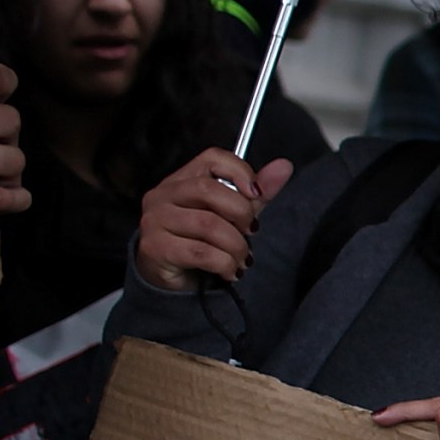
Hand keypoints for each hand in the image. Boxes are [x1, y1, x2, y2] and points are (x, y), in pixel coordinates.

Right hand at [135, 147, 295, 290]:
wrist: (176, 281)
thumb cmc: (204, 242)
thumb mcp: (235, 215)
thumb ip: (258, 192)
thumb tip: (284, 166)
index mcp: (183, 179)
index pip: (213, 158)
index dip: (241, 172)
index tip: (257, 195)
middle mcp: (163, 195)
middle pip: (209, 190)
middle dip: (242, 214)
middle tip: (251, 232)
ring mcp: (155, 220)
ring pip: (208, 225)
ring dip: (236, 247)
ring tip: (242, 259)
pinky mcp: (155, 247)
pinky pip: (201, 253)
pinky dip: (225, 264)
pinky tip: (229, 271)